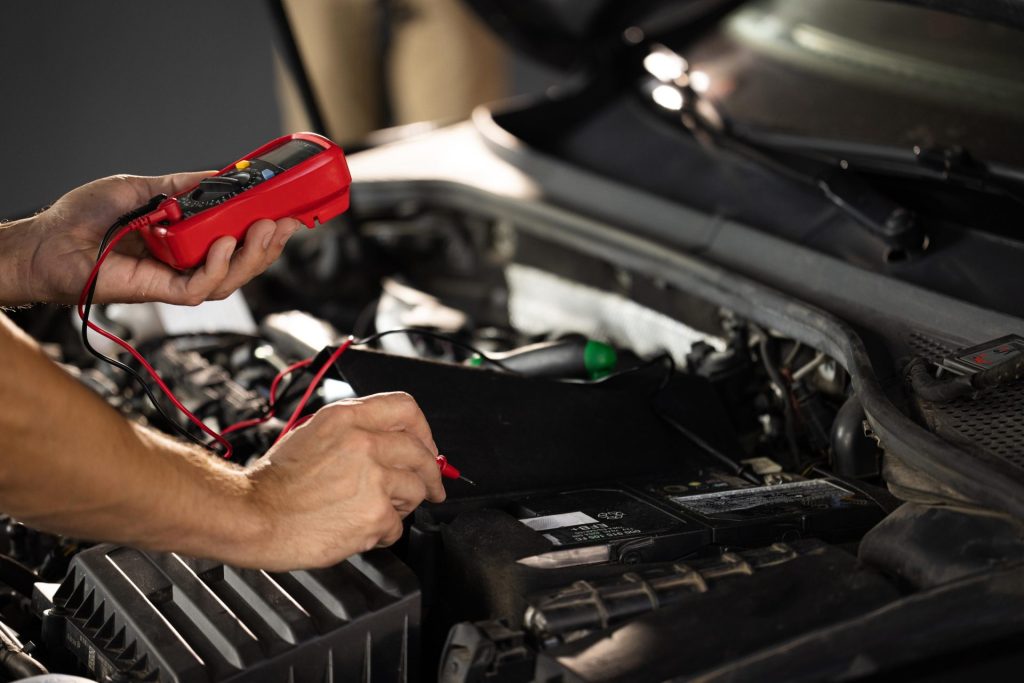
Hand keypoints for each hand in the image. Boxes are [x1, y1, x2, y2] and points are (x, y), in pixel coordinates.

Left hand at [23, 173, 302, 304]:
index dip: (262, 227)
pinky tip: (223, 243)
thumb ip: (181, 185)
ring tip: (263, 230)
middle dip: (269, 244)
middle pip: (242, 262)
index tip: (284, 209)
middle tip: (284, 222)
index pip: (234, 236)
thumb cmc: (81, 218)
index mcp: (184, 236)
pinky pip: (201, 287)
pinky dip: (219, 267)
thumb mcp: (140, 187)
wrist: (48, 242)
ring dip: (253, 256)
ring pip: (231, 279)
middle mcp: (184, 260)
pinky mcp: (162, 292)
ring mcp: (175, 278)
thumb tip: (217, 176)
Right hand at [242, 392, 445, 569]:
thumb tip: (392, 442)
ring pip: (415, 490)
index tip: (427, 449)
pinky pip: (397, 525)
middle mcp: (363, 442)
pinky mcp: (374, 513)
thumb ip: (354, 431)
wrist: (252, 516)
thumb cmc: (275, 482)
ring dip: (402, 505)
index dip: (423, 432)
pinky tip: (360, 530)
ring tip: (374, 511)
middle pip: (421, 453)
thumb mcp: (313, 434)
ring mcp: (373, 478)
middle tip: (432, 487)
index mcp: (347, 418)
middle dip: (431, 474)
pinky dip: (383, 533)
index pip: (406, 409)